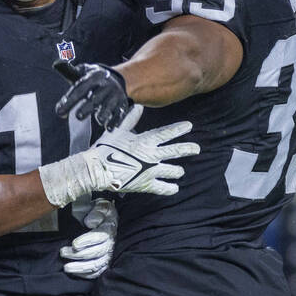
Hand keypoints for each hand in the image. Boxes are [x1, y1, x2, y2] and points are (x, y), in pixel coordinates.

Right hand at [40, 105, 199, 206]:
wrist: (98, 169)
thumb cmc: (105, 148)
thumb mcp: (117, 131)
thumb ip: (130, 120)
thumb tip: (138, 106)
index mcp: (145, 141)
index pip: (166, 133)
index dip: (179, 129)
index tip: (189, 126)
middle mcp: (152, 155)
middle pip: (175, 151)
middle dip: (187, 149)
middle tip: (197, 149)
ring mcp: (151, 170)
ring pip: (171, 170)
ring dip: (177, 171)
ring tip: (180, 171)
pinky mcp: (146, 184)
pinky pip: (162, 188)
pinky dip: (169, 188)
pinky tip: (175, 188)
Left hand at [55, 58, 131, 129]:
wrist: (116, 78)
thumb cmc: (94, 78)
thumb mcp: (84, 71)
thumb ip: (70, 71)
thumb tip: (57, 64)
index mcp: (94, 77)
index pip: (80, 88)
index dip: (69, 100)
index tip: (60, 111)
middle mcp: (106, 85)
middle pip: (95, 98)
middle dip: (87, 107)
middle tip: (78, 116)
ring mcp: (115, 95)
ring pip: (109, 106)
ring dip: (103, 114)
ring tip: (99, 121)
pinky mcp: (121, 104)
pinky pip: (119, 114)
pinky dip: (114, 121)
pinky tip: (108, 127)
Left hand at [60, 198, 116, 278]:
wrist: (107, 218)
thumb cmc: (100, 212)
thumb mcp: (100, 206)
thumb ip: (96, 212)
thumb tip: (89, 222)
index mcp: (109, 228)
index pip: (99, 237)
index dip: (87, 241)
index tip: (74, 244)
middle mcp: (110, 243)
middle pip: (96, 253)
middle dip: (78, 255)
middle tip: (63, 252)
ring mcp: (108, 255)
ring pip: (96, 265)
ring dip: (80, 268)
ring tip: (66, 267)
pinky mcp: (105, 263)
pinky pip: (97, 272)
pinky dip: (85, 275)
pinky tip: (74, 272)